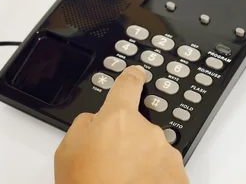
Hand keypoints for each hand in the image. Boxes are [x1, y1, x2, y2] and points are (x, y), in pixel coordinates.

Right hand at [54, 65, 189, 183]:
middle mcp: (148, 131)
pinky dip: (153, 179)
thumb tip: (95, 121)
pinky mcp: (179, 176)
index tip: (136, 74)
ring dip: (140, 162)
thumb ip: (83, 126)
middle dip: (126, 141)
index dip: (132, 77)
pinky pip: (164, 171)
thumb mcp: (66, 153)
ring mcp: (166, 154)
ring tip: (121, 182)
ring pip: (151, 150)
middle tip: (109, 166)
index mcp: (118, 118)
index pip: (128, 85)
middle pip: (137, 126)